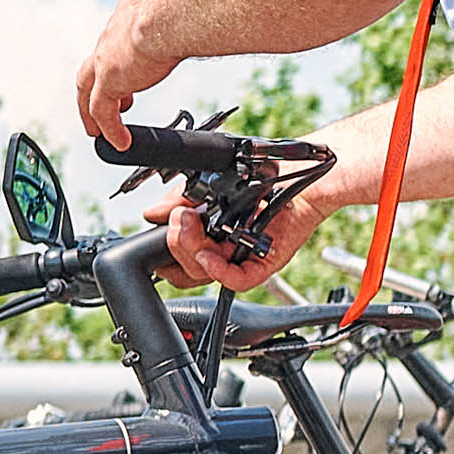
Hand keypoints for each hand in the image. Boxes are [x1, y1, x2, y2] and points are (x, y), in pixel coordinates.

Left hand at [74, 0, 180, 146]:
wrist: (171, 11)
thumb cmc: (186, 5)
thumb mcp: (183, 14)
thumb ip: (192, 25)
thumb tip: (219, 27)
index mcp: (130, 18)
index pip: (118, 43)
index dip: (120, 60)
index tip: (130, 73)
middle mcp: (113, 37)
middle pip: (92, 67)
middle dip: (93, 87)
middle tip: (103, 106)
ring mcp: (106, 59)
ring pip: (86, 88)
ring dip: (90, 110)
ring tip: (97, 130)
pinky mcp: (109, 80)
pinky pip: (102, 111)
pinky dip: (111, 128)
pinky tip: (121, 143)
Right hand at [153, 184, 296, 293]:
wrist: (301, 174)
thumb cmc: (264, 179)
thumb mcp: (211, 185)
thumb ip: (180, 200)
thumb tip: (153, 213)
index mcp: (210, 238)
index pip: (178, 263)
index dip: (164, 255)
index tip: (157, 233)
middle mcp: (225, 252)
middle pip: (186, 271)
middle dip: (175, 244)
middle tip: (179, 217)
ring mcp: (243, 259)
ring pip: (205, 274)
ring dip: (191, 249)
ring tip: (190, 221)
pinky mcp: (263, 263)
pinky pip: (236, 279)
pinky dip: (217, 269)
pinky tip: (208, 253)